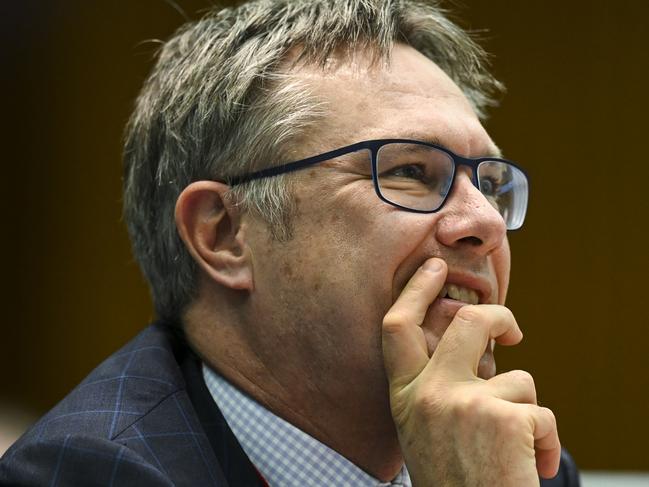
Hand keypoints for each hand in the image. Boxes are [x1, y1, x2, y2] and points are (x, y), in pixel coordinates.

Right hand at [382, 258, 560, 486]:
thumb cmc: (453, 480)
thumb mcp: (426, 429)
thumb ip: (438, 388)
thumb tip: (478, 352)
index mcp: (406, 397)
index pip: (397, 328)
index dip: (415, 291)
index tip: (434, 269)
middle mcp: (429, 393)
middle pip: (466, 323)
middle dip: (496, 314)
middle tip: (511, 330)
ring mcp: (464, 403)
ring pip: (517, 376)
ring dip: (527, 411)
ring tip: (517, 448)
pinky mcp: (503, 418)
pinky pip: (542, 413)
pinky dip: (547, 441)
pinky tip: (534, 465)